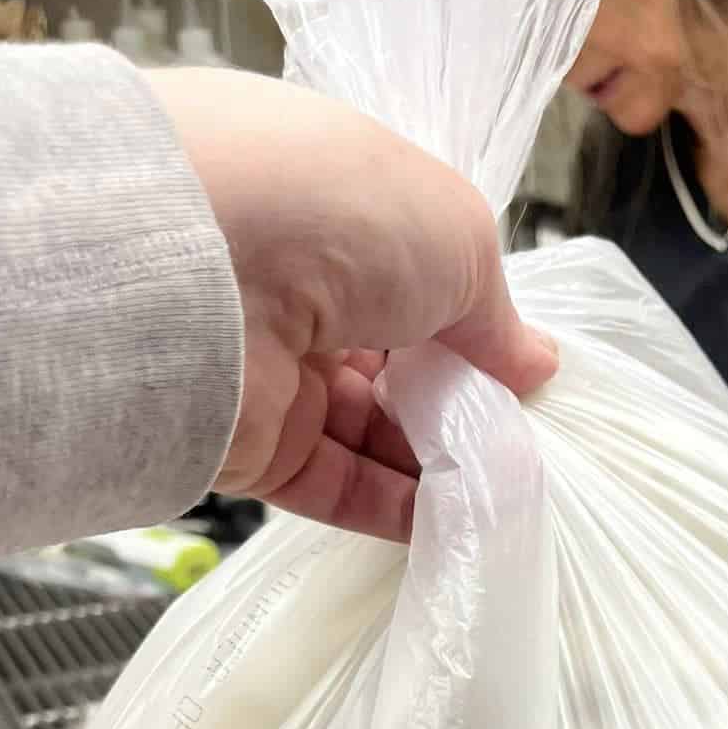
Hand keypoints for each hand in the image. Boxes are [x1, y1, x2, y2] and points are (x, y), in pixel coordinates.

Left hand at [149, 69, 555, 539]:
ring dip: (438, 462)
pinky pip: (336, 486)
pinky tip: (453, 518)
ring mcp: (270, 369)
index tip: (519, 371)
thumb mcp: (455, 236)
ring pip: (368, 432)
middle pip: (394, 365)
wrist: (194, 266)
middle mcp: (296, 286)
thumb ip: (495, 313)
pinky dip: (396, 508)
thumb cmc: (330, 210)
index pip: (413, 281)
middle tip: (519, 436)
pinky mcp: (251, 447)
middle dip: (461, 403)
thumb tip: (533, 364)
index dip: (470, 328)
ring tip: (501, 484)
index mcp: (337, 209)